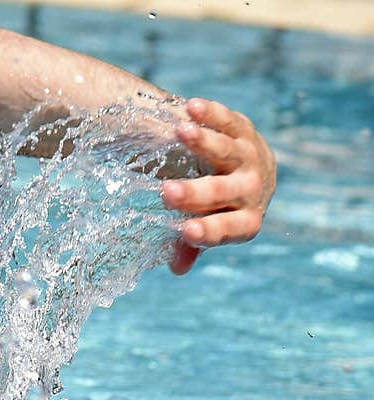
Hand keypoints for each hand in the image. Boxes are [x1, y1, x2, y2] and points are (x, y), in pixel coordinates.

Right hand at [162, 98, 276, 274]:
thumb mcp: (209, 226)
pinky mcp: (245, 129)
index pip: (230, 229)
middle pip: (225, 192)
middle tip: (166, 193)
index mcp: (245, 221)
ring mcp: (250, 157)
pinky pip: (229, 120)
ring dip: (204, 142)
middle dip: (196, 194)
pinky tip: (191, 107)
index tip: (185, 231)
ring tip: (179, 132)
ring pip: (228, 150)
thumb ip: (192, 245)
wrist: (256, 169)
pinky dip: (211, 113)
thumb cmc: (221, 208)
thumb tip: (177, 268)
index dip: (210, 232)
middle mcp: (252, 189)